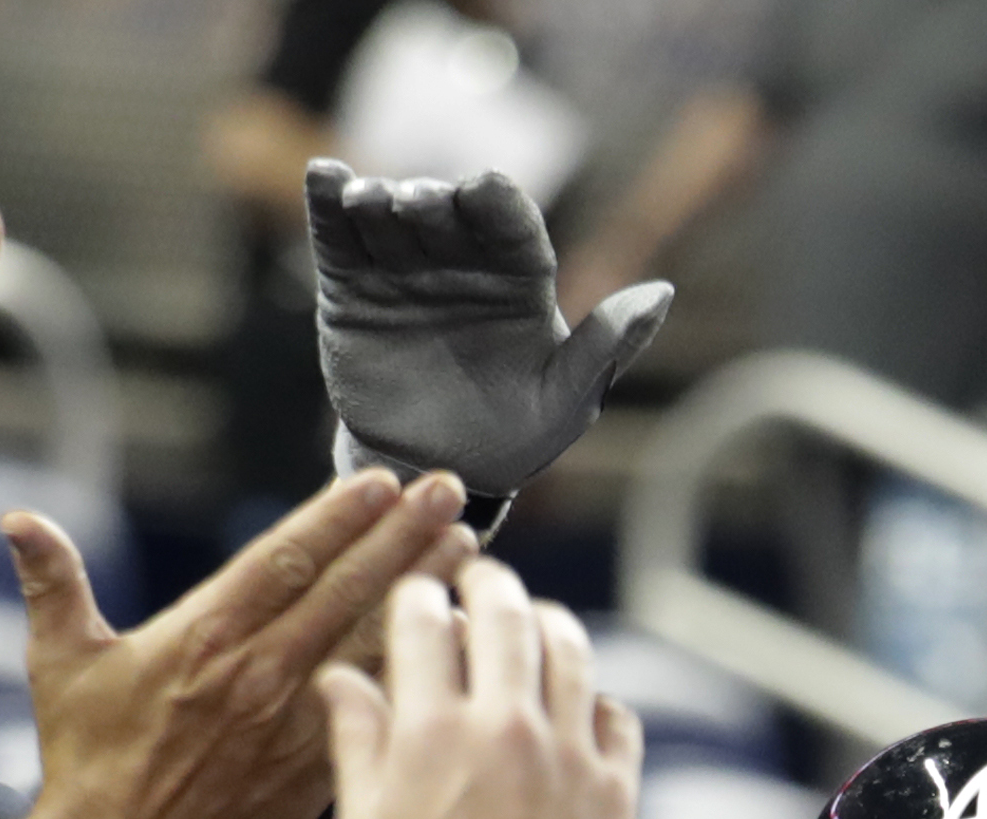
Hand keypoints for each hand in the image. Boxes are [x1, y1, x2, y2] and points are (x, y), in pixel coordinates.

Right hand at [0, 468, 472, 818]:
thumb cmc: (87, 762)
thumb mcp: (60, 665)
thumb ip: (53, 584)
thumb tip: (18, 518)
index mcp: (202, 637)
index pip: (284, 559)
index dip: (339, 516)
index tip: (385, 483)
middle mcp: (256, 674)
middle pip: (345, 591)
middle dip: (402, 538)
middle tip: (451, 493)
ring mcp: (293, 725)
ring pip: (374, 646)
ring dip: (426, 597)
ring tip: (471, 554)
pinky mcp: (317, 772)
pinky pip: (381, 715)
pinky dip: (421, 678)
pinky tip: (460, 653)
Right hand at [307, 162, 671, 498]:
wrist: (438, 473)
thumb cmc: (515, 438)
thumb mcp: (568, 401)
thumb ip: (607, 346)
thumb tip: (662, 292)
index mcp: (518, 279)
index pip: (512, 227)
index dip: (499, 204)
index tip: (486, 187)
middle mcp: (462, 262)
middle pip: (447, 216)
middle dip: (433, 202)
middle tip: (419, 202)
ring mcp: (405, 271)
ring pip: (391, 220)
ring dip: (379, 200)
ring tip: (368, 199)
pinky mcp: (353, 290)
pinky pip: (340, 241)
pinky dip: (329, 206)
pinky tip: (324, 177)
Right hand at [321, 560, 641, 818]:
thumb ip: (356, 741)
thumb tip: (339, 677)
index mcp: (435, 731)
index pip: (423, 617)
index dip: (416, 595)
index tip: (416, 599)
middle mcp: (508, 727)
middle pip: (505, 609)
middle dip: (486, 581)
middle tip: (479, 582)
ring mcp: (570, 753)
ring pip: (570, 647)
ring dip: (547, 623)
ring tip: (531, 625)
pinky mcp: (615, 784)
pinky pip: (616, 712)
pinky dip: (594, 698)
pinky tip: (576, 709)